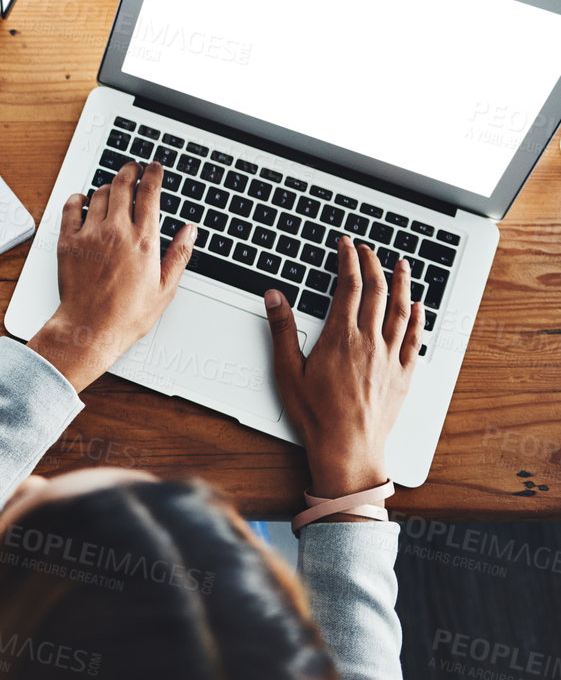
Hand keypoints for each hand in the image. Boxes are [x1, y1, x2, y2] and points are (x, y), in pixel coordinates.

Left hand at [29, 161, 197, 390]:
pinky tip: (83, 201)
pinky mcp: (67, 241)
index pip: (150, 193)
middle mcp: (116, 232)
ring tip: (113, 190)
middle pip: (123, 184)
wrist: (89, 328)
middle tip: (133, 168)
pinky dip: (78, 198)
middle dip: (130, 170)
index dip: (153, 174)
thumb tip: (190, 230)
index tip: (154, 167)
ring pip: (99, 194)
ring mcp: (90, 235)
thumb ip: (179, 254)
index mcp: (144, 241)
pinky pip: (71, 207)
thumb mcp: (165, 288)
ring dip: (108, 187)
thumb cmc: (127, 315)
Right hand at [265, 237, 418, 502]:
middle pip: (376, 291)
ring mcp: (390, 357)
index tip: (346, 245)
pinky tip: (419, 307)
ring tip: (401, 264)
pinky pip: (414, 338)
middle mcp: (369, 342)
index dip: (348, 260)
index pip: (348, 286)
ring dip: (402, 283)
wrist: (347, 448)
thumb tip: (275, 296)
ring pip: (401, 310)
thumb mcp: (287, 371)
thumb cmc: (316, 415)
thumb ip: (282, 329)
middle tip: (367, 248)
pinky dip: (418, 318)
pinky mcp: (403, 374)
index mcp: (340, 337)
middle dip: (372, 264)